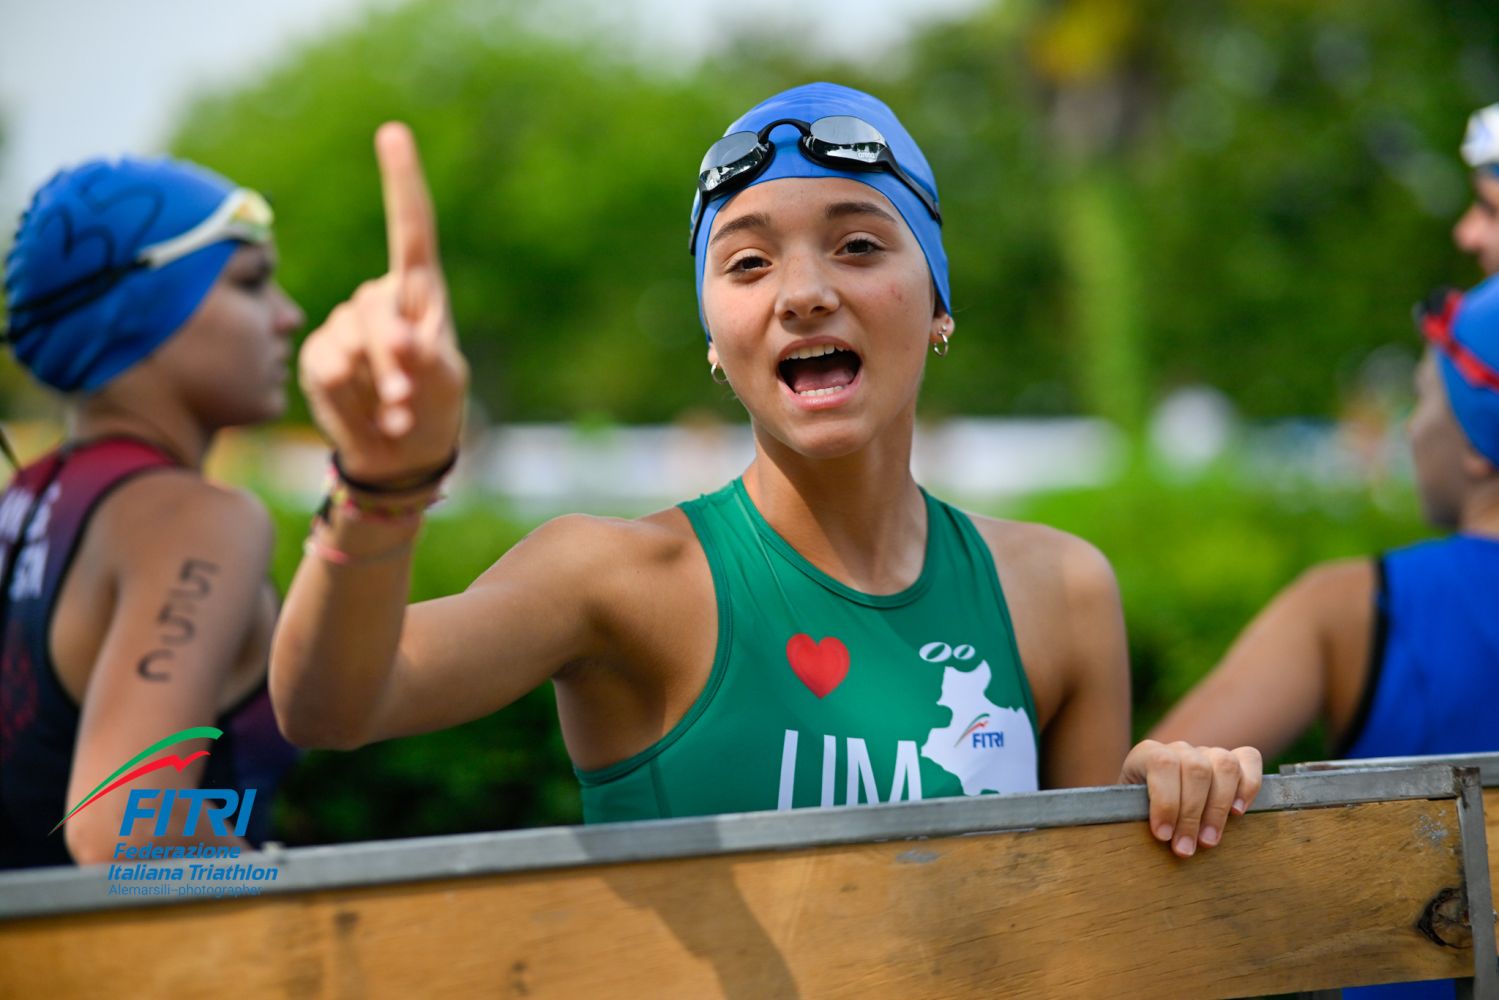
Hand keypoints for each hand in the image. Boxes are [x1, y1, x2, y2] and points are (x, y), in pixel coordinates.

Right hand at [298, 122, 468, 482]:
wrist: (401, 455)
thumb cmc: (435, 410)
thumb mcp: (445, 383)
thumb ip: (425, 359)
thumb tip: (396, 340)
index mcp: (420, 293)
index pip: (412, 228)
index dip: (402, 182)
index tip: (394, 133)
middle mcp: (378, 301)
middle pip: (374, 310)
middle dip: (391, 356)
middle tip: (405, 398)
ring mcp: (343, 327)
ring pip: (348, 343)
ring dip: (375, 385)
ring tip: (396, 414)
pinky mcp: (318, 356)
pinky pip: (327, 369)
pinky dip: (353, 400)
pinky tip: (372, 417)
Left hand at [1120, 739, 1262, 857]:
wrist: (1144, 806)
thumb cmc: (1136, 814)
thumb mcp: (1127, 813)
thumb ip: (1134, 818)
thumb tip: (1155, 838)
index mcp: (1146, 754)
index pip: (1162, 764)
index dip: (1165, 801)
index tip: (1162, 835)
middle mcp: (1178, 749)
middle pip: (1196, 768)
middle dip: (1191, 814)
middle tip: (1185, 848)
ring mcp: (1206, 752)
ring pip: (1224, 764)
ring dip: (1218, 807)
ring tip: (1209, 840)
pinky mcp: (1232, 761)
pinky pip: (1248, 758)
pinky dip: (1249, 785)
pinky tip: (1238, 813)